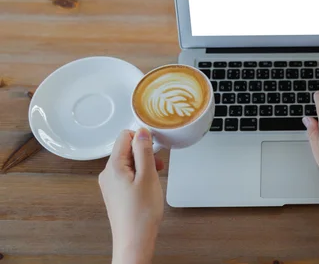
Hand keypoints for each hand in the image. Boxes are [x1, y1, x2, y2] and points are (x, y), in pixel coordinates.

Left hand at [99, 129, 164, 263]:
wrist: (134, 240)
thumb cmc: (141, 214)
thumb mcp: (148, 176)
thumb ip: (144, 151)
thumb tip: (142, 131)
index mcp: (113, 166)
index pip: (124, 136)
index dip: (142, 138)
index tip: (154, 148)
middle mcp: (107, 173)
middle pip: (126, 149)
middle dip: (144, 153)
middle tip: (157, 166)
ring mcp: (110, 184)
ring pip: (128, 162)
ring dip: (143, 164)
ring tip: (154, 178)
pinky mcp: (115, 192)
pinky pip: (127, 174)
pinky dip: (139, 175)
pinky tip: (148, 186)